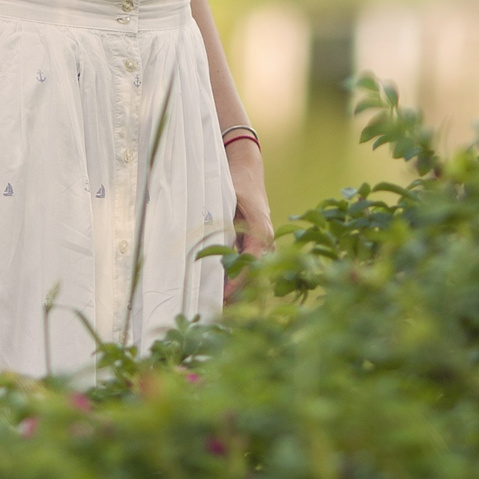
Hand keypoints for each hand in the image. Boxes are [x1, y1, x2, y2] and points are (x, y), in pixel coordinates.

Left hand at [225, 138, 272, 296]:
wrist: (247, 168)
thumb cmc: (235, 183)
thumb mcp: (226, 203)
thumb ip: (222, 227)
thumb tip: (210, 255)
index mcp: (261, 231)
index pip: (251, 265)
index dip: (237, 284)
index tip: (222, 298)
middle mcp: (267, 239)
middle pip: (256, 274)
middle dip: (238, 294)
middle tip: (216, 309)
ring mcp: (266, 242)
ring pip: (255, 274)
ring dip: (240, 290)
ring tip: (219, 307)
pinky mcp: (259, 244)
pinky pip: (252, 267)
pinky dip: (240, 281)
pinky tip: (225, 293)